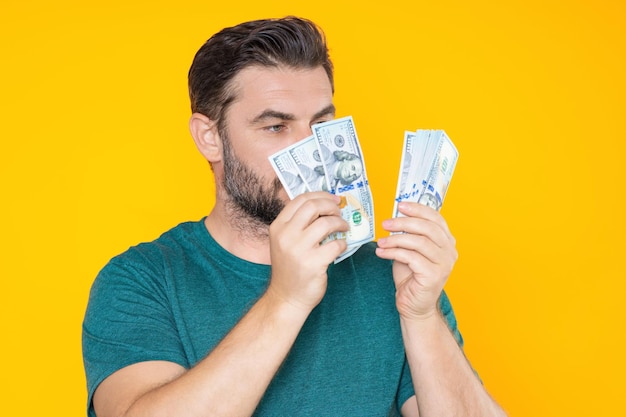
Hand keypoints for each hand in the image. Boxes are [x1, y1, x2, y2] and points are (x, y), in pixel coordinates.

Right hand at [267, 192, 348, 312]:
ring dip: (340, 223)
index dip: (321, 195)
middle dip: (331, 206)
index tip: (334, 199)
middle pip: (313, 206)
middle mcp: (286, 235)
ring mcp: (299, 249)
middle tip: (340, 212)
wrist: (287, 298)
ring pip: (326, 223)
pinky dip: (342, 243)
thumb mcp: (285, 241)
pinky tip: (341, 246)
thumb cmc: (290, 268)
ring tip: (344, 228)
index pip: (300, 199)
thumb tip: (325, 205)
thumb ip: (298, 224)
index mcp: (278, 227)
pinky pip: (335, 245)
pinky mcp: (313, 263)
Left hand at [376, 202, 457, 320]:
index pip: (436, 218)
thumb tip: (395, 216)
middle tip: (386, 223)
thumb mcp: (410, 250)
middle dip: (403, 222)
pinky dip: (393, 252)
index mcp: (447, 242)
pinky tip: (382, 253)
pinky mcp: (433, 275)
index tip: (400, 205)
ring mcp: (444, 264)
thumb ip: (408, 234)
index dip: (418, 209)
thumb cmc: (411, 277)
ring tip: (381, 241)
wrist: (414, 306)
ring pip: (418, 242)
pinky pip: (411, 257)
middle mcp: (449, 251)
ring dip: (395, 239)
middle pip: (427, 228)